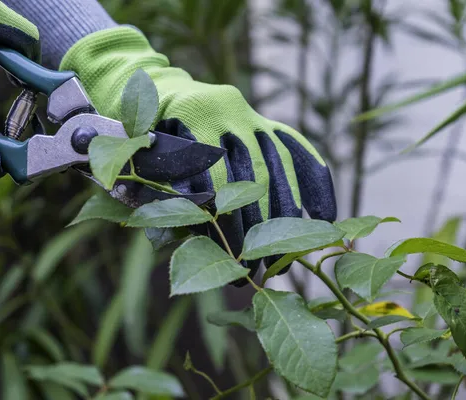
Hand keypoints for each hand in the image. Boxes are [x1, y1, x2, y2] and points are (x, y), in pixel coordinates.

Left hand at [61, 27, 336, 280]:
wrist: (160, 88)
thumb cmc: (144, 132)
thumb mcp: (142, 150)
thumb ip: (162, 181)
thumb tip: (189, 227)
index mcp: (191, 115)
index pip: (216, 176)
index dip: (225, 220)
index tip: (232, 257)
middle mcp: (226, 110)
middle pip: (251, 176)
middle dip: (258, 226)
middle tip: (259, 268)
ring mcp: (249, 114)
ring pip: (277, 167)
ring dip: (285, 215)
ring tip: (286, 258)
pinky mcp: (264, 119)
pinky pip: (296, 148)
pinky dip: (313, 180)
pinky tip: (323, 214)